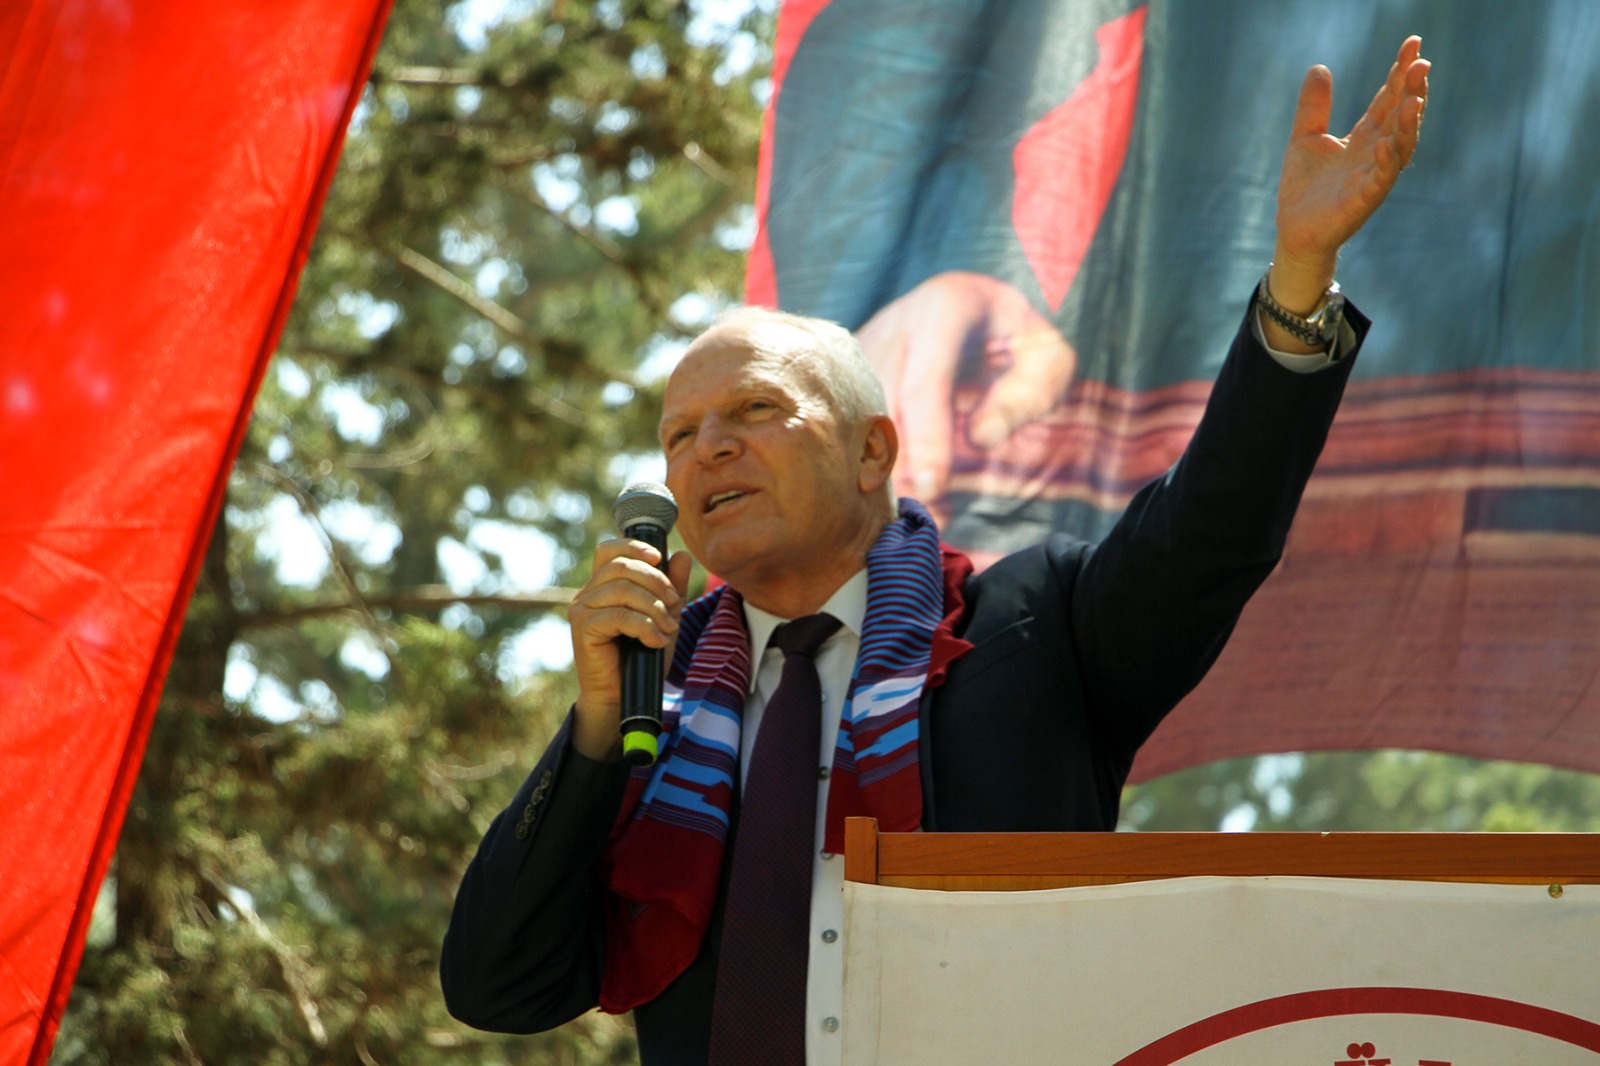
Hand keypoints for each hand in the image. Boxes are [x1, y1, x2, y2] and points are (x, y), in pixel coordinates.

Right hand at [567, 538, 692, 760]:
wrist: (622, 697)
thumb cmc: (642, 658)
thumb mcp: (665, 617)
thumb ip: (672, 588)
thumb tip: (682, 555)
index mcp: (602, 585)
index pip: (609, 550)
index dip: (634, 546)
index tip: (659, 558)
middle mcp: (587, 593)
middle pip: (621, 566)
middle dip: (656, 580)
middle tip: (674, 604)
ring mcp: (581, 610)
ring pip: (622, 590)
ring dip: (654, 607)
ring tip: (668, 627)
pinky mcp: (582, 629)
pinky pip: (619, 616)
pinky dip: (645, 626)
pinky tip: (656, 641)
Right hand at [856, 271, 1077, 503]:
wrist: (977, 307)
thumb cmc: (1018, 339)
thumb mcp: (1049, 359)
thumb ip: (1027, 395)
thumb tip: (980, 437)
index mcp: (945, 309)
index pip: (925, 385)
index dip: (926, 441)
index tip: (933, 489)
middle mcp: (894, 325)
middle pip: (881, 408)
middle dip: (898, 467)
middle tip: (925, 515)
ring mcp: (864, 348)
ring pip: (856, 420)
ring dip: (878, 471)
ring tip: (912, 512)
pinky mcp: (847, 373)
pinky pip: (846, 423)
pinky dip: (866, 463)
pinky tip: (891, 494)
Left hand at [1269, 36, 1429, 318]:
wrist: (1294, 230)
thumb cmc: (1305, 187)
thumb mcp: (1305, 138)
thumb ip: (1313, 106)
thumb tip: (1319, 67)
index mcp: (1366, 136)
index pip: (1388, 99)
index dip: (1400, 72)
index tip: (1412, 44)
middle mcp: (1376, 153)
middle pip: (1401, 117)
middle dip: (1413, 91)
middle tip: (1421, 63)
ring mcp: (1373, 177)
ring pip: (1400, 147)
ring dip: (1409, 124)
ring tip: (1414, 99)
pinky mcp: (1362, 201)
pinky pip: (1380, 180)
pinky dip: (1386, 162)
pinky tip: (1387, 144)